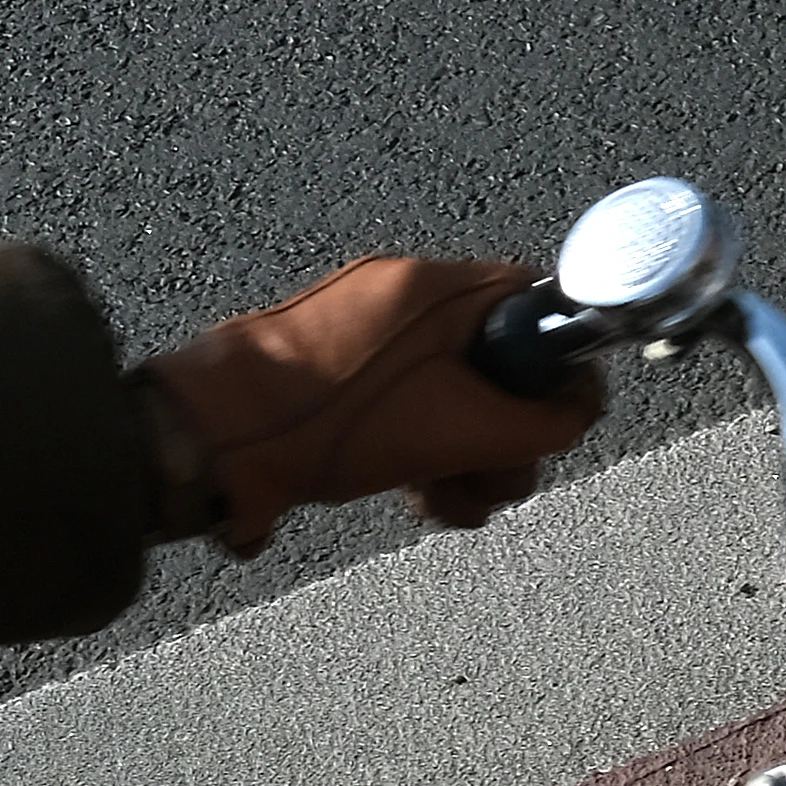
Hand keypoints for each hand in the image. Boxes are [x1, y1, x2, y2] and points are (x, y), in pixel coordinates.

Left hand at [140, 255, 605, 559]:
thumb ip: (542, 422)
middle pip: (498, 361)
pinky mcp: (335, 372)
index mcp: (431, 287)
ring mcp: (363, 333)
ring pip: (454, 393)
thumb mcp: (462, 432)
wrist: (208, 441)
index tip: (549, 422)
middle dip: (504, 434)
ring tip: (439, 498)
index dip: (555, 368)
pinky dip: (422, 450)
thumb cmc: (324, 424)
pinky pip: (408, 404)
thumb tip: (577, 416)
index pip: (535, 304)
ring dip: (464, 455)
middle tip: (485, 475)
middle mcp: (397, 297)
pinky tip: (410, 494)